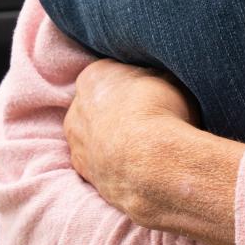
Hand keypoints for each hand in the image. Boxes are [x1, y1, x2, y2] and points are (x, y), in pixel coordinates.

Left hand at [64, 59, 198, 219]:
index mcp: (94, 76)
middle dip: (119, 109)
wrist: (151, 162)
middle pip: (99, 103)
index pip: (111, 72)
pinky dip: (112, 161)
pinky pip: (98, 161)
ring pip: (95, 134)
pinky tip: (135, 164)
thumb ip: (155, 76)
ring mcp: (76, 141)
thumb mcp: (168, 79)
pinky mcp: (83, 172)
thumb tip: (159, 78)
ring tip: (144, 144)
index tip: (151, 90)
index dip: (133, 81)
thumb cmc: (160, 113)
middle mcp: (77, 107)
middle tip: (149, 117)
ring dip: (113, 137)